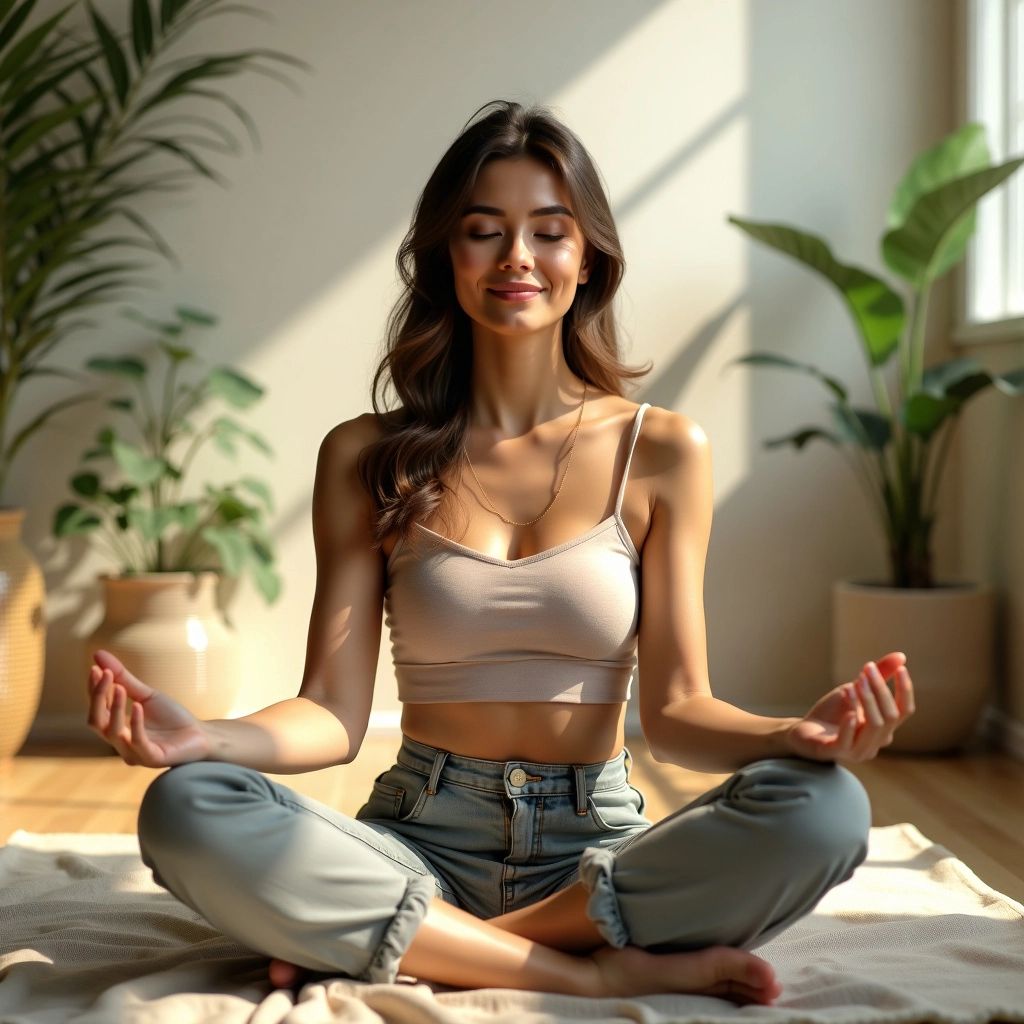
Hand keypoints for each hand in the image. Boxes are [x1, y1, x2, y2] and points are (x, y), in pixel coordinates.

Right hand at [86, 649, 212, 767]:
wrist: (200, 734)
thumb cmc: (171, 717)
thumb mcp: (146, 695)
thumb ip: (123, 679)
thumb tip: (98, 654)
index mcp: (116, 727)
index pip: (97, 708)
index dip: (94, 689)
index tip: (96, 667)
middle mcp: (119, 742)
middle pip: (96, 721)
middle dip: (98, 696)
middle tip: (104, 673)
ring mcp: (133, 752)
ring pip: (113, 732)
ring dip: (115, 707)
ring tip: (119, 687)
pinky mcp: (151, 758)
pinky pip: (138, 742)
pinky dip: (136, 723)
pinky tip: (138, 705)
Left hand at [782, 651, 915, 763]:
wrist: (803, 730)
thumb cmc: (833, 712)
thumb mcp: (856, 690)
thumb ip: (878, 676)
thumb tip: (901, 656)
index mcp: (883, 728)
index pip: (904, 711)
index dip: (905, 690)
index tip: (902, 668)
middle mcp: (875, 743)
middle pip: (890, 716)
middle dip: (881, 690)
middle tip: (867, 669)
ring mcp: (857, 751)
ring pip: (874, 727)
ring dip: (867, 701)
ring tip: (855, 682)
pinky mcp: (834, 753)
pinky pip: (848, 742)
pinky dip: (849, 725)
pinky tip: (849, 710)